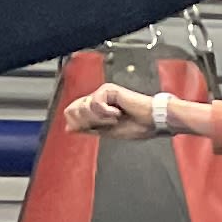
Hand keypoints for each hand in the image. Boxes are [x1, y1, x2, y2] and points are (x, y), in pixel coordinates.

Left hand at [64, 83, 185, 138]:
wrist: (152, 121)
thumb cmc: (137, 126)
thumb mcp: (106, 132)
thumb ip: (87, 128)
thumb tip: (69, 127)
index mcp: (96, 109)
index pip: (70, 112)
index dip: (76, 123)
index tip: (92, 129)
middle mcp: (97, 99)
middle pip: (73, 110)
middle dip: (88, 122)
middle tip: (106, 124)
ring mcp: (102, 94)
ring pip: (83, 107)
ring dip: (100, 118)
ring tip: (115, 118)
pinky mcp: (108, 89)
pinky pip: (95, 103)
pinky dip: (107, 113)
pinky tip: (119, 112)